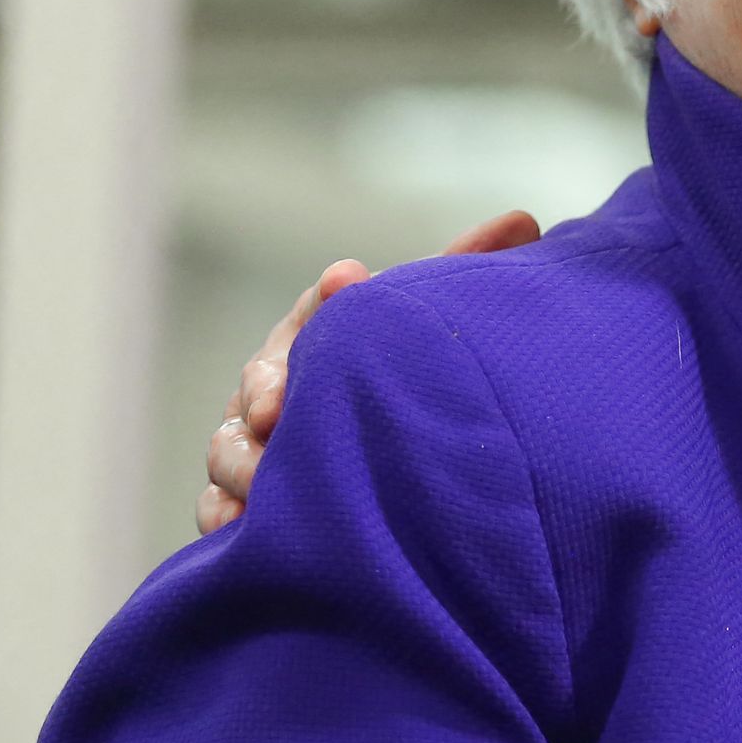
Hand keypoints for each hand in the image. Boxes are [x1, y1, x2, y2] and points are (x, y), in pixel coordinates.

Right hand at [194, 210, 540, 532]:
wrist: (374, 459)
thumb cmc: (396, 375)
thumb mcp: (426, 325)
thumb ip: (464, 272)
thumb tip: (523, 220)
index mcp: (319, 332)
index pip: (318, 307)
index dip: (329, 297)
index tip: (347, 281)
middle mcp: (277, 382)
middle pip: (260, 378)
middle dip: (268, 388)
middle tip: (277, 407)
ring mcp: (250, 439)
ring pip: (230, 444)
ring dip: (243, 459)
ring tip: (264, 475)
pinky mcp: (238, 496)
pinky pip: (218, 505)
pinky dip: (225, 513)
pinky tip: (239, 522)